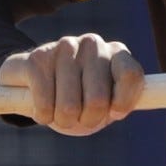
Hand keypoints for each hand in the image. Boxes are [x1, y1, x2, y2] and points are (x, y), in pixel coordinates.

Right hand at [0, 33, 144, 135]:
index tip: (114, 114)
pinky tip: (42, 107)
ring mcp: (65, 47)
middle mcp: (93, 44)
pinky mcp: (38, 58)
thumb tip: (130, 107)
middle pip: (99, 99)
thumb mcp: (106, 102)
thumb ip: (123, 103)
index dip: (123, 102)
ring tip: (60, 112)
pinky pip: (44, 103)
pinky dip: (43, 116)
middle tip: (81, 117)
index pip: (131, 76)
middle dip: (88, 120)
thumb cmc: (79, 97)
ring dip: (63, 120)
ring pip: (69, 106)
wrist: (34, 81)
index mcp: (116, 53)